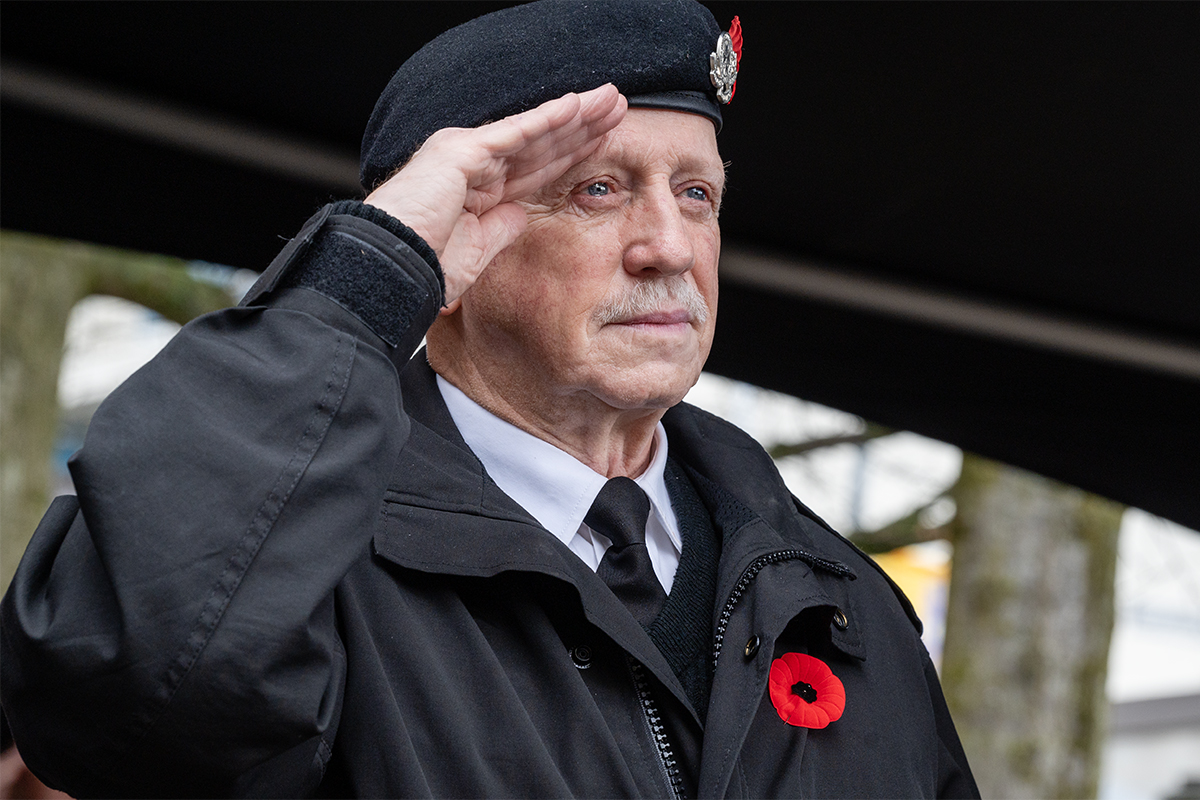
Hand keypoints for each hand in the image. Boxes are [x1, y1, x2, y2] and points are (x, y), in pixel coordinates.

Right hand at [364, 84, 626, 309]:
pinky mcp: (462, 152)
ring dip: (575, 115)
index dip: (571, 153)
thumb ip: (501, 229)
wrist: (390, 269)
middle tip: (617, 108)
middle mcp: (473, 165)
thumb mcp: (475, 252)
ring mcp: (466, 154)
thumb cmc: (422, 267)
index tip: (603, 141)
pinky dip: (548, 119)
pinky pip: (515, 132)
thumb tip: (522, 215)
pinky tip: (577, 107)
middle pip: (541, 143)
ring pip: (534, 131)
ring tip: (610, 100)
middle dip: (581, 126)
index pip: (536, 167)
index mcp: (478, 190)